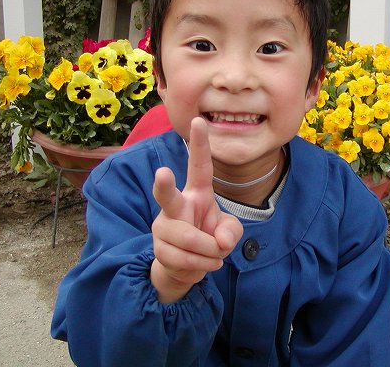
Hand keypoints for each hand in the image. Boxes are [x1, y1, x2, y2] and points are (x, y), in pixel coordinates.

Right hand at [151, 117, 242, 302]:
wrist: (183, 268)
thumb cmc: (208, 239)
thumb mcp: (228, 233)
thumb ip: (232, 232)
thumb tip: (220, 242)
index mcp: (196, 193)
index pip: (199, 166)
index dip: (200, 144)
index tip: (199, 120)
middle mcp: (175, 205)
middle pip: (167, 194)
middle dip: (164, 184)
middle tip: (163, 172)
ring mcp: (163, 226)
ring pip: (188, 239)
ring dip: (209, 254)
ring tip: (212, 257)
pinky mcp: (158, 248)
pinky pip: (185, 259)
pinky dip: (201, 267)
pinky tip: (199, 265)